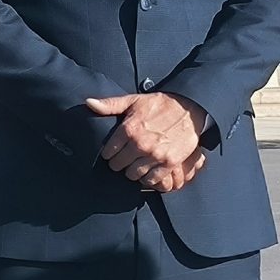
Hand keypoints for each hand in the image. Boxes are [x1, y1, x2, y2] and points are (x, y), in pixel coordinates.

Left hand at [85, 92, 208, 191]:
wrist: (191, 109)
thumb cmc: (161, 104)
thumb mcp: (134, 101)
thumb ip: (110, 104)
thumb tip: (89, 103)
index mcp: (129, 129)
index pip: (108, 152)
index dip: (110, 153)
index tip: (114, 151)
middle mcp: (140, 144)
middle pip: (118, 166)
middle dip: (120, 163)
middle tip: (125, 158)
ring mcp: (155, 155)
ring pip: (133, 175)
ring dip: (134, 171)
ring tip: (137, 164)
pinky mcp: (169, 162)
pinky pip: (152, 179)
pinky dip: (149, 177)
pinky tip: (149, 169)